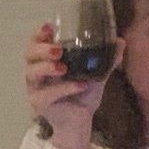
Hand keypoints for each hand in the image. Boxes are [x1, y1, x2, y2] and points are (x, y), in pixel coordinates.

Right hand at [23, 23, 125, 148]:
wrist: (81, 121)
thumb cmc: (82, 95)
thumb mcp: (97, 74)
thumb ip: (106, 59)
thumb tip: (120, 41)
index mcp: (47, 60)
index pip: (36, 43)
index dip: (39, 34)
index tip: (49, 27)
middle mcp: (37, 72)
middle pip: (29, 55)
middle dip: (41, 49)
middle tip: (58, 49)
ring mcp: (35, 88)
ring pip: (32, 73)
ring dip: (46, 67)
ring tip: (63, 67)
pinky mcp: (39, 104)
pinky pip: (47, 95)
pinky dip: (63, 89)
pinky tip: (79, 86)